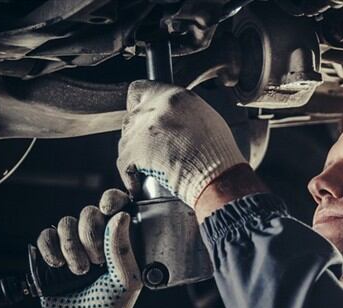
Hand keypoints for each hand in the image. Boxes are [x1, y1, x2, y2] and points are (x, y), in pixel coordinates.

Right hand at [36, 189, 141, 307]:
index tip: (108, 208)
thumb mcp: (126, 280)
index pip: (116, 206)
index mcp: (118, 240)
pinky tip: (58, 265)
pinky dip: (50, 248)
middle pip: (88, 212)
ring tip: (80, 271)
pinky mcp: (50, 255)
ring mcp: (72, 245)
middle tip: (96, 261)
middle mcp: (95, 238)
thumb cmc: (110, 307)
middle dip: (91, 235)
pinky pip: (45, 236)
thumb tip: (120, 216)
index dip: (111, 199)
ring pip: (66, 222)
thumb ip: (123, 248)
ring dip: (72, 247)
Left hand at [116, 80, 247, 206]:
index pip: (140, 89)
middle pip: (132, 116)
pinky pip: (123, 162)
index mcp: (175, 96)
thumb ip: (183, 112)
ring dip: (133, 154)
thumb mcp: (206, 119)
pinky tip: (137, 183)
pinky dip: (129, 175)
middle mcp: (157, 107)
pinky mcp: (135, 151)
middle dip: (137, 134)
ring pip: (125, 139)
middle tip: (148, 149)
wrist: (217, 175)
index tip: (142, 117)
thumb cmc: (219, 153)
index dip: (137, 104)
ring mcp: (144, 129)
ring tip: (147, 167)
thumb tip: (175, 118)